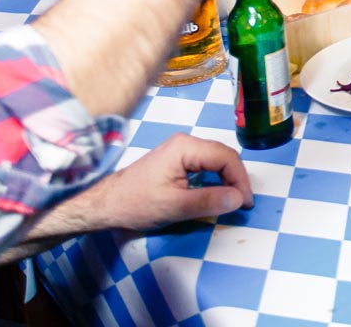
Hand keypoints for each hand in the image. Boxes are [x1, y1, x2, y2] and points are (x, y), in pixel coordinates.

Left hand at [81, 134, 252, 231]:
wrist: (105, 204)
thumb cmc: (136, 204)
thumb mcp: (174, 206)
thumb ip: (208, 201)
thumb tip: (239, 199)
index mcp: (186, 147)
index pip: (226, 157)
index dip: (240, 180)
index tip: (245, 203)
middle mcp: (186, 142)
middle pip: (223, 156)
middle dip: (236, 179)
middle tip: (241, 203)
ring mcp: (181, 149)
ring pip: (216, 160)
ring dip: (227, 179)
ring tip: (233, 200)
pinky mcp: (177, 159)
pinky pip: (206, 165)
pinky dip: (216, 179)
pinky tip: (217, 194)